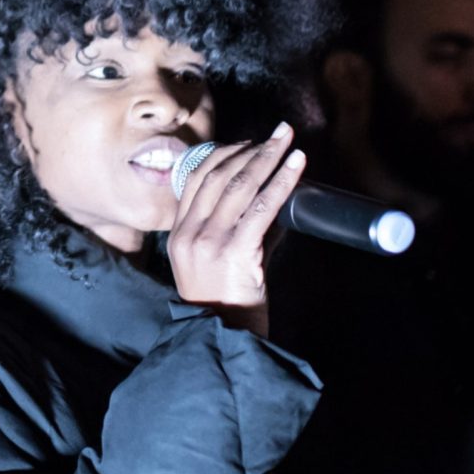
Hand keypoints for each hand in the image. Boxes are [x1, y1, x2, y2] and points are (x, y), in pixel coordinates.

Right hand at [165, 122, 304, 331]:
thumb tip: (277, 205)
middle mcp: (189, 234)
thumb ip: (240, 234)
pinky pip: (262, 208)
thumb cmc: (227, 307)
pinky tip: (295, 166)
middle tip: (277, 134)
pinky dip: (281, 182)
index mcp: (178, 235)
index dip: (223, 155)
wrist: (224, 339)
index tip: (248, 144)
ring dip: (267, 158)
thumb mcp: (218, 266)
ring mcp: (208, 242)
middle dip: (249, 150)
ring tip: (287, 141)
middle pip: (217, 176)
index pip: (195, 180)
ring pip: (239, 186)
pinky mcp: (234, 251)